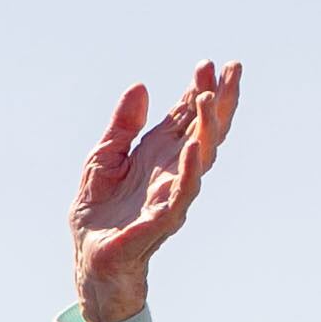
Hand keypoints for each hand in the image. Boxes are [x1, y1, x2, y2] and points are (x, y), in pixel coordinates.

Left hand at [70, 62, 240, 321]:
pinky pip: (183, 192)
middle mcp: (173, 171)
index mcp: (160, 154)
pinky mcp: (162, 219)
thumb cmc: (99, 212)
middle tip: (232, 68)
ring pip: (201, 157)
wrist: (89, 257)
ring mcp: (172, 194)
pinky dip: (191, 168)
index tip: (209, 63)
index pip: (188, 117)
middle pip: (206, 130)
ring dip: (208, 126)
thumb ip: (122, 125)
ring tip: (210, 97)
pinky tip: (196, 144)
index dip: (200, 90)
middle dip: (220, 100)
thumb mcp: (103, 156)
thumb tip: (140, 87)